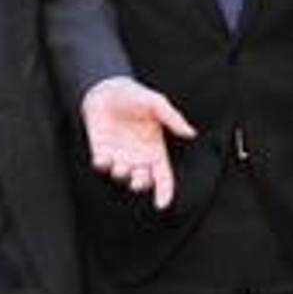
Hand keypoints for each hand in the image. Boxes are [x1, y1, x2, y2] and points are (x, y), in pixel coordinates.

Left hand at [81, 76, 195, 209]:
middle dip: (140, 185)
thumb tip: (191, 133)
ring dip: (122, 175)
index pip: (164, 178)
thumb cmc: (133, 95)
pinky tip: (103, 159)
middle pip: (143, 182)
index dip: (165, 193)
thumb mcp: (156, 103)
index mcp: (155, 150)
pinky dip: (102, 166)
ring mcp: (120, 157)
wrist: (105, 88)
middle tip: (137, 180)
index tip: (161, 204)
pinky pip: (102, 167)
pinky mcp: (102, 153)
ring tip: (120, 165)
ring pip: (122, 177)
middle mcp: (139, 158)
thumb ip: (173, 119)